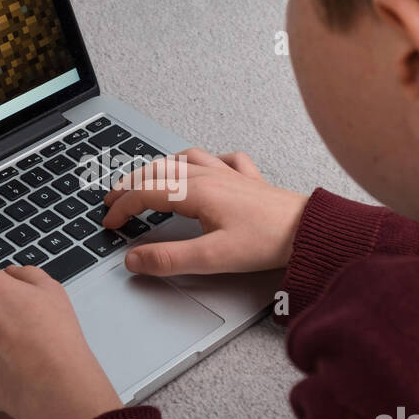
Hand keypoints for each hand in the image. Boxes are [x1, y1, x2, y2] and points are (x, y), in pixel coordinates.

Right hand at [101, 148, 307, 275]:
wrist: (309, 230)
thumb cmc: (266, 241)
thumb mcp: (211, 258)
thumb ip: (169, 259)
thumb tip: (133, 259)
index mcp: (195, 192)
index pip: (145, 193)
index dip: (121, 207)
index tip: (109, 222)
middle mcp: (209, 176)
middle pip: (159, 171)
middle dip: (131, 184)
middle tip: (114, 198)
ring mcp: (230, 174)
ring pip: (185, 160)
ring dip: (161, 167)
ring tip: (148, 179)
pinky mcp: (249, 179)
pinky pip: (223, 159)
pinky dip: (206, 161)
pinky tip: (206, 166)